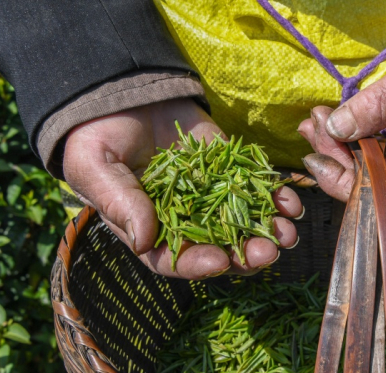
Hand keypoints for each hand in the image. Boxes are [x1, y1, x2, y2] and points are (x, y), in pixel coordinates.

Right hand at [63, 98, 301, 278]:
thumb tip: (143, 241)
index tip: (219, 261)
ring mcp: (211, 197)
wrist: (120, 94)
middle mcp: (185, 221)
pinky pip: (255, 188)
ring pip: (243, 223)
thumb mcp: (96, 168)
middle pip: (219, 249)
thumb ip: (120, 203)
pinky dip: (274, 196)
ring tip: (287, 233)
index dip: (198, 265)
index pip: (176, 260)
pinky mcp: (230, 171)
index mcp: (149, 231)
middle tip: (268, 251)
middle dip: (245, 254)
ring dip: (267, 230)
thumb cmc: (95, 137)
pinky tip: (290, 201)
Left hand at [297, 28, 385, 200]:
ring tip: (318, 121)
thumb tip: (337, 129)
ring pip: (374, 171)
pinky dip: (360, 143)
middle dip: (335, 156)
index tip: (314, 150)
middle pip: (370, 182)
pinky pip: (384, 160)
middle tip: (311, 122)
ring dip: (343, 148)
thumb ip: (375, 106)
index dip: (340, 177)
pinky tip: (341, 124)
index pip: (376, 190)